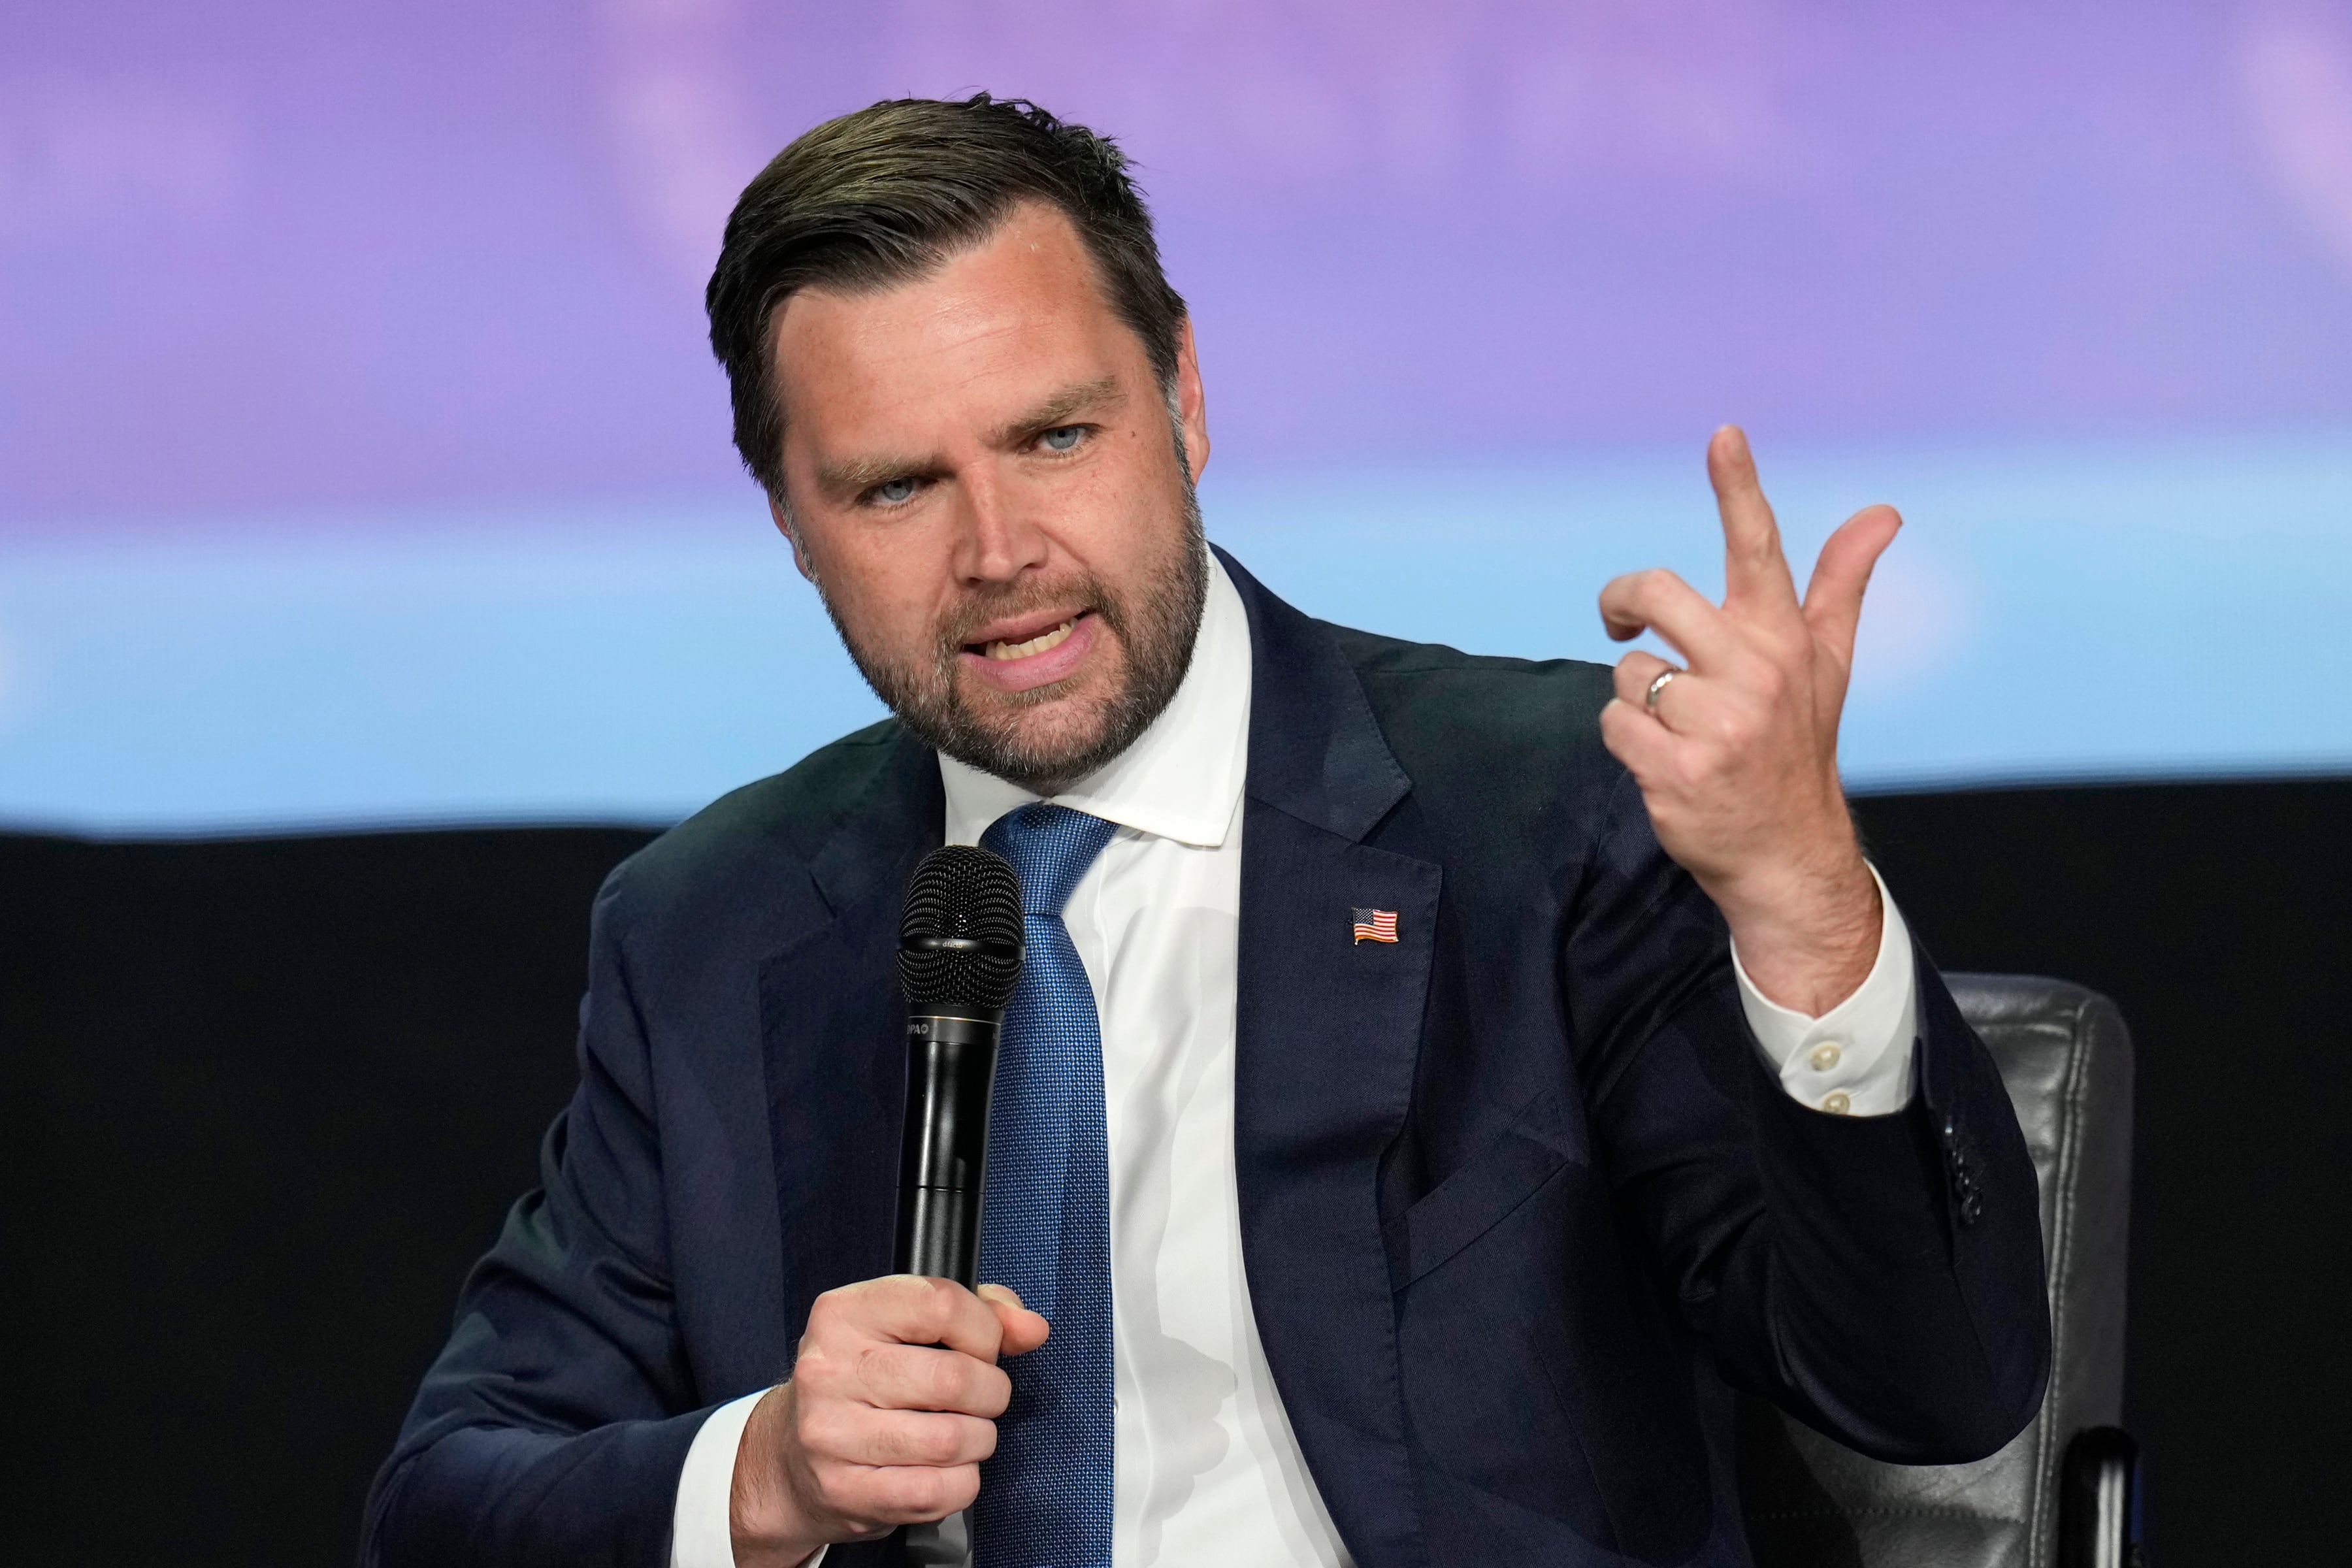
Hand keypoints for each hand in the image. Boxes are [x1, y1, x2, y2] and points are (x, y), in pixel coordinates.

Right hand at [730, 1276, 1049, 1567]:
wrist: (790, 1455)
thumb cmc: (861, 1382)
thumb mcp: (906, 1326)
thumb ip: (978, 1312)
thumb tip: (1030, 1327)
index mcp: (843, 1314)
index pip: (942, 1304)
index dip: (984, 1329)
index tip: (983, 1346)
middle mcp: (829, 1370)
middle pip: (955, 1378)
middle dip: (991, 1391)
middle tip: (981, 1397)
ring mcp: (831, 1434)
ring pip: (952, 1438)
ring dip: (979, 1439)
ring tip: (965, 1432)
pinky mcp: (845, 1490)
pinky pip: (938, 1491)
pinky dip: (961, 1482)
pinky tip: (946, 1468)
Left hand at [1596, 427, 1898, 1014]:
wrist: (1787, 856)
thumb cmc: (1796, 749)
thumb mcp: (1825, 665)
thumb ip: (1840, 584)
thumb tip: (1884, 512)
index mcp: (1784, 641)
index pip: (1760, 548)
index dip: (1738, 487)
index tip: (1723, 434)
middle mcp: (1755, 675)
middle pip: (1657, 595)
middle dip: (1623, 602)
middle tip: (1622, 621)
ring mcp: (1717, 725)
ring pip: (1629, 671)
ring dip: (1639, 699)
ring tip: (1681, 730)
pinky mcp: (1677, 770)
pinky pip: (1613, 722)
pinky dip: (1626, 741)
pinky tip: (1666, 763)